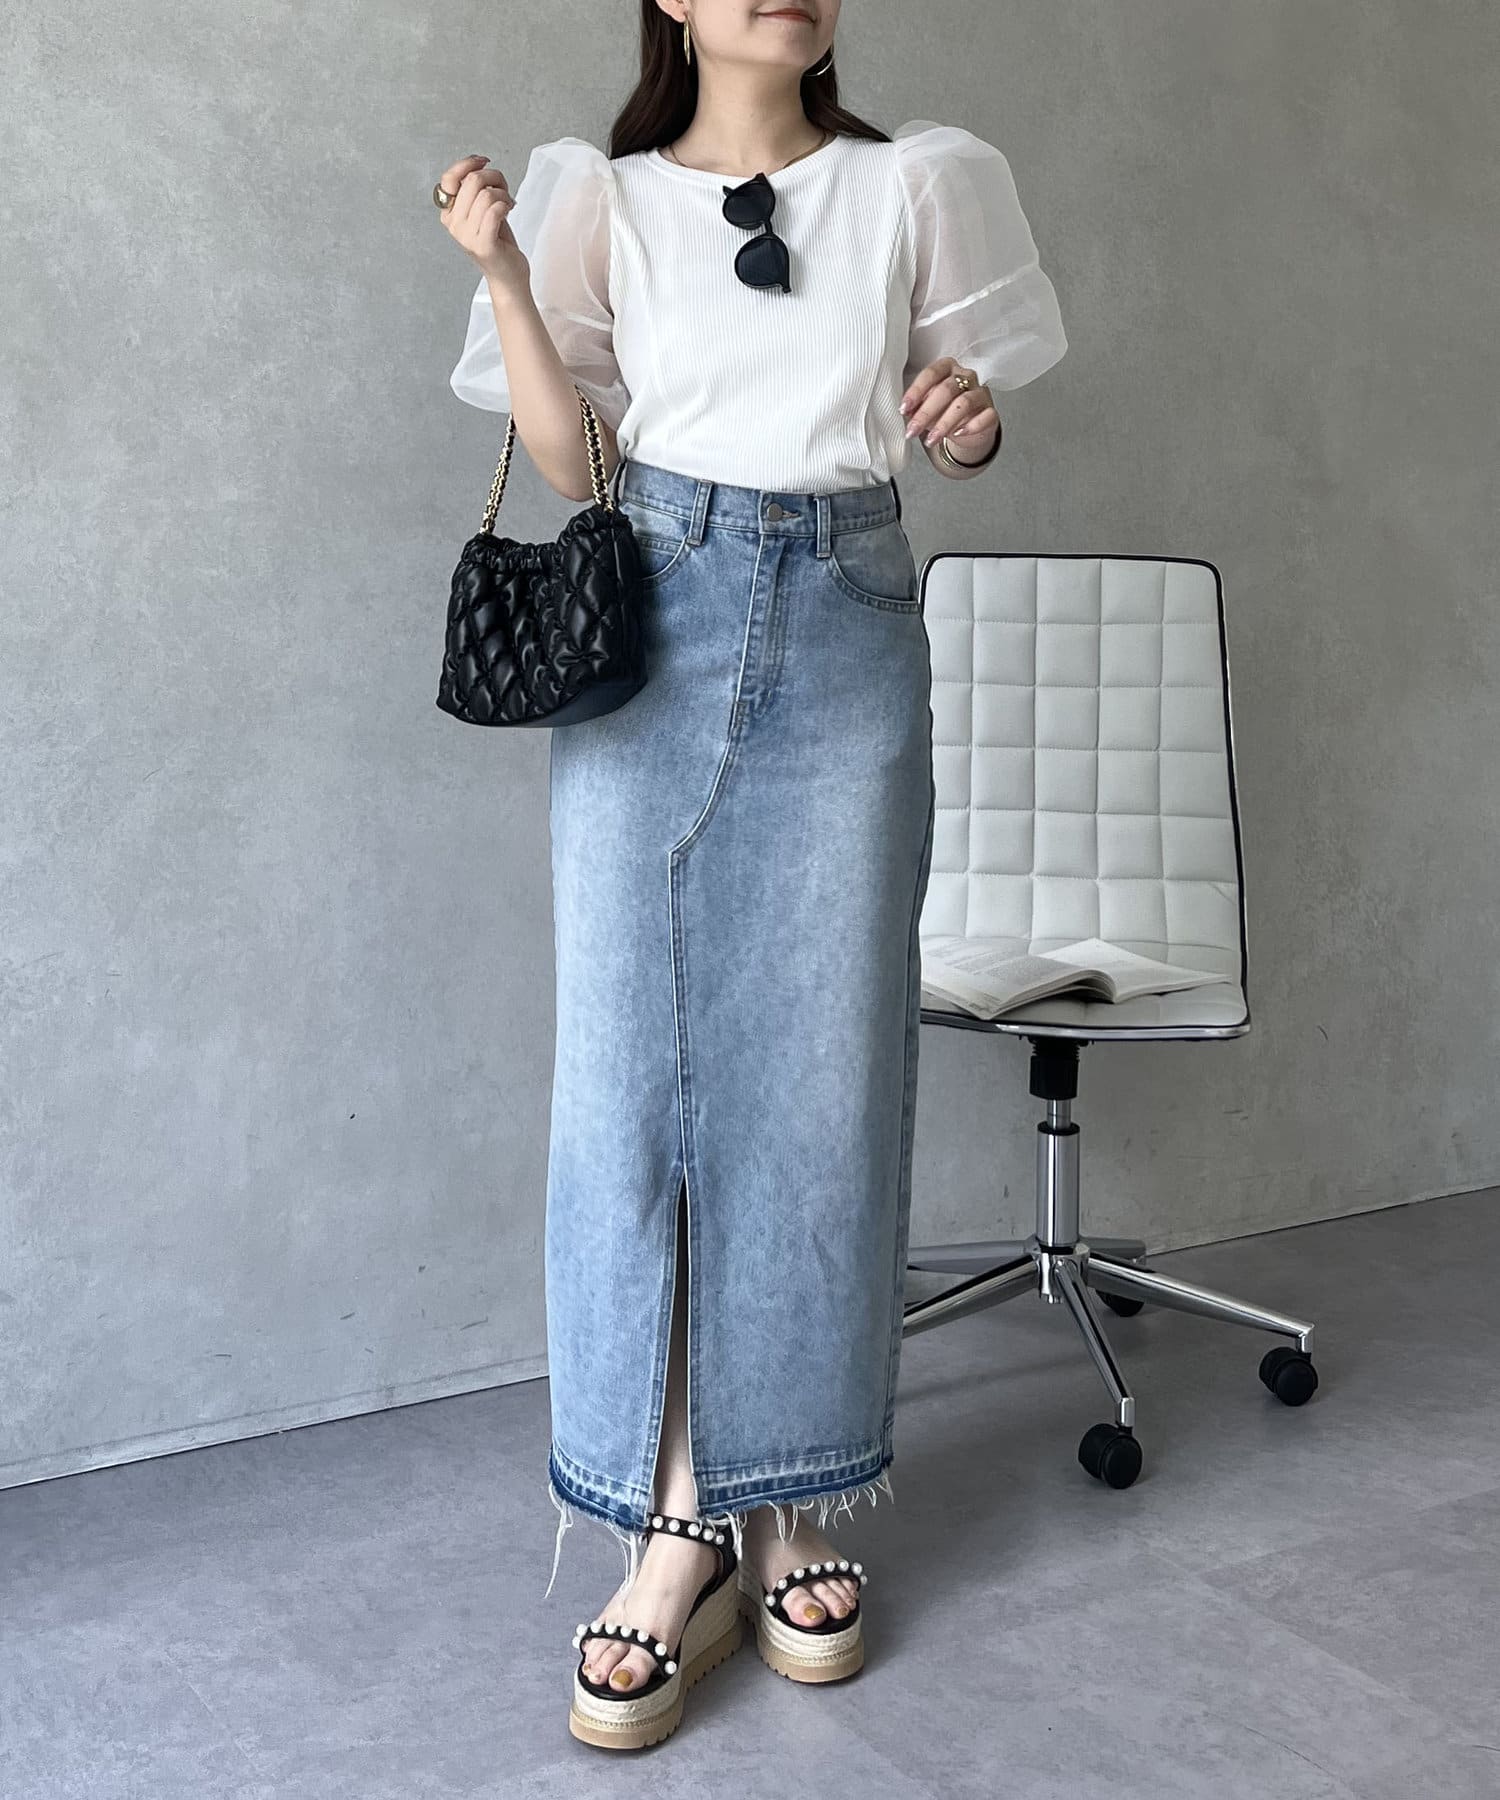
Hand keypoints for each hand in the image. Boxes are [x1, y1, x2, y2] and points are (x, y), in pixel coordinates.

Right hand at [435, 153, 529, 293]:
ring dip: (503, 195)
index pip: (449, 178)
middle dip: (495, 178)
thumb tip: (478, 163)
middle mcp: (454, 225)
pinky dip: (506, 206)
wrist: (508, 275)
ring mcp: (466, 236)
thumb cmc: (498, 240)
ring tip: (508, 205)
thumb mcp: (482, 209)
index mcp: (449, 214)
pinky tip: (509, 211)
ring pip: (487, 195)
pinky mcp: (483, 245)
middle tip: (504, 191)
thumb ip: (475, 188)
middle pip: (473, 181)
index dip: (468, 164)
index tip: (485, 162)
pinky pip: (495, 211)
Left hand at [900, 357, 999, 459]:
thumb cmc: (944, 411)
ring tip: (931, 439)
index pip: (932, 373)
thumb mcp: (927, 407)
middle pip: (946, 389)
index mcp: (948, 368)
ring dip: (944, 423)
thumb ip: (918, 406)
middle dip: (926, 412)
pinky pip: (985, 416)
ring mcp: (981, 394)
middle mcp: (966, 377)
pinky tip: (957, 434)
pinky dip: (971, 426)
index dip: (916, 391)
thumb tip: (906, 412)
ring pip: (964, 403)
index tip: (904, 408)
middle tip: (913, 429)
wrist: (967, 429)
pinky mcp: (991, 412)